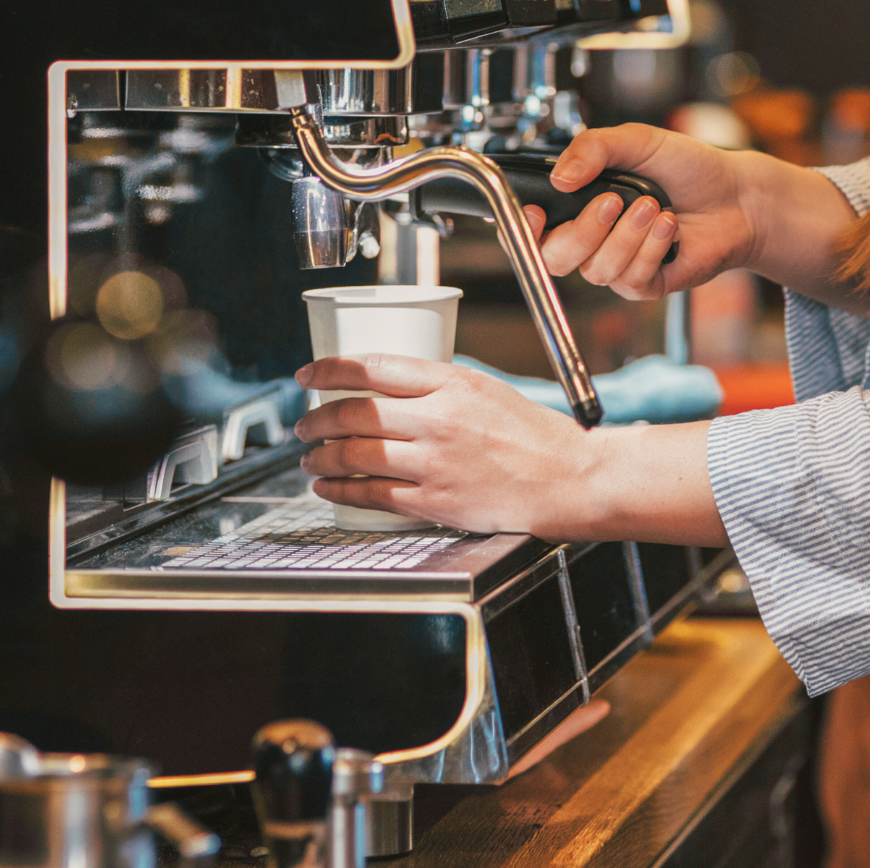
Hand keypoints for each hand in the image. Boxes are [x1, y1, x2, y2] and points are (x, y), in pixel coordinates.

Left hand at [295, 354, 599, 534]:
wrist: (565, 479)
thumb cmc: (530, 435)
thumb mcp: (484, 390)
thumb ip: (437, 388)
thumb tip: (385, 389)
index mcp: (452, 384)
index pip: (373, 368)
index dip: (330, 370)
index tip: (308, 375)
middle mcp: (439, 420)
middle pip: (355, 414)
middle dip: (316, 419)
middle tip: (304, 424)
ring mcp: (434, 463)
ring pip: (356, 455)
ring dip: (321, 457)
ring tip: (311, 459)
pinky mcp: (435, 501)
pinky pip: (372, 495)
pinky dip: (341, 491)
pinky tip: (330, 488)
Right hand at [525, 124, 753, 298]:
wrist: (735, 195)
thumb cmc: (687, 168)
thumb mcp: (637, 142)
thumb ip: (593, 148)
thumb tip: (560, 177)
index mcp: (579, 204)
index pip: (531, 230)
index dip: (525, 228)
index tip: (539, 212)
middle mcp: (592, 239)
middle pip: (555, 258)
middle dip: (583, 230)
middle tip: (613, 201)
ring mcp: (618, 265)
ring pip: (596, 269)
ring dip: (628, 235)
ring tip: (655, 206)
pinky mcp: (646, 285)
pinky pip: (631, 280)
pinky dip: (651, 249)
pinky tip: (670, 226)